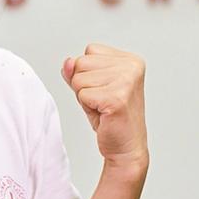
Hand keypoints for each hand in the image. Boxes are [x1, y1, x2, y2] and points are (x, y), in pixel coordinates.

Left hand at [61, 43, 148, 171]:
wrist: (126, 148)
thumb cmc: (111, 118)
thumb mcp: (91, 87)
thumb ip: (77, 71)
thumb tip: (67, 61)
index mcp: (130, 60)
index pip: (90, 51)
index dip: (88, 73)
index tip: (105, 90)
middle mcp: (131, 67)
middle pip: (81, 62)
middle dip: (84, 85)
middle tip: (102, 101)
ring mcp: (126, 81)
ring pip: (78, 79)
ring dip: (85, 97)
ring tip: (103, 107)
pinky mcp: (117, 97)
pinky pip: (82, 95)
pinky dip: (87, 107)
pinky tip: (104, 114)